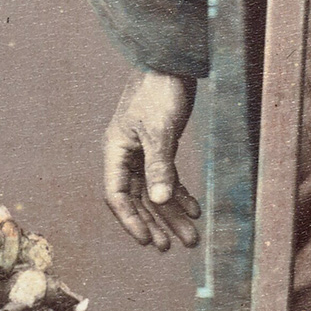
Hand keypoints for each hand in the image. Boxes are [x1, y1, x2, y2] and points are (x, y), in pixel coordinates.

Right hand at [100, 70, 201, 250]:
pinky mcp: (160, 146)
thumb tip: (161, 202)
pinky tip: (195, 210)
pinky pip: (167, 178)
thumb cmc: (160, 91)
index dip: (131, 220)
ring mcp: (143, 151)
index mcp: (116, 151)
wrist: (172, 62)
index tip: (148, 241)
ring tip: (188, 238)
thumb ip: (160, 166)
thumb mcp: (160, 131)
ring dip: (171, 214)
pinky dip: (180, 194)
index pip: (117, 195)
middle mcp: (125, 154)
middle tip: (168, 248)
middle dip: (154, 223)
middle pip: (137, 198)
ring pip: (155, 191)